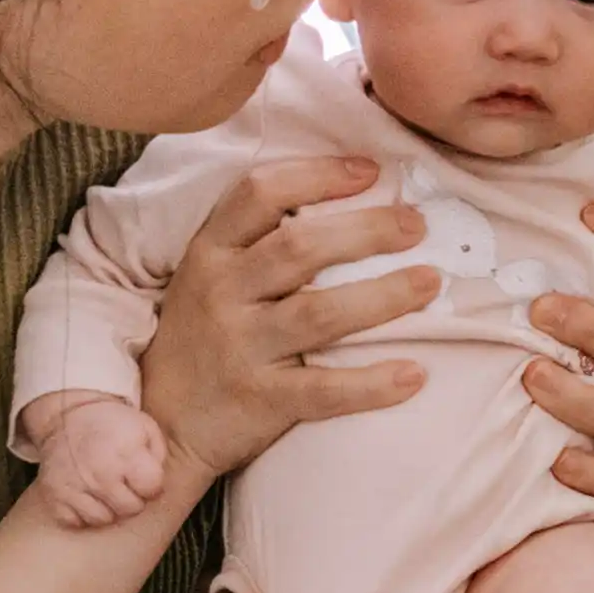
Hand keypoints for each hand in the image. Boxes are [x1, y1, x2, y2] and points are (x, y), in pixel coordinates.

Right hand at [23, 397, 172, 530]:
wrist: (68, 417)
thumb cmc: (113, 426)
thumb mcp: (146, 429)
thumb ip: (159, 458)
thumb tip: (157, 485)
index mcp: (125, 454)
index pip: (152, 489)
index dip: (152, 484)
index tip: (144, 475)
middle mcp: (99, 473)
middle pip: (130, 508)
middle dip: (133, 498)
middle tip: (125, 483)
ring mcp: (73, 485)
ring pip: (103, 519)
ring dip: (108, 508)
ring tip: (106, 490)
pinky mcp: (53, 495)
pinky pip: (74, 521)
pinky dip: (81, 513)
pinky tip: (86, 496)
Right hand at [139, 161, 431, 481]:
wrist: (163, 422)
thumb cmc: (203, 337)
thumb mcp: (213, 278)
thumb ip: (261, 241)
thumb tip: (353, 197)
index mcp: (210, 254)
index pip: (257, 194)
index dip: (316, 175)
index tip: (371, 170)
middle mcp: (221, 293)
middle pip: (298, 248)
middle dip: (365, 231)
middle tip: (417, 224)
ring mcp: (240, 347)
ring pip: (317, 313)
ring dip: (382, 296)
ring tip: (430, 282)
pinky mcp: (260, 400)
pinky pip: (324, 391)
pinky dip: (371, 384)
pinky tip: (415, 374)